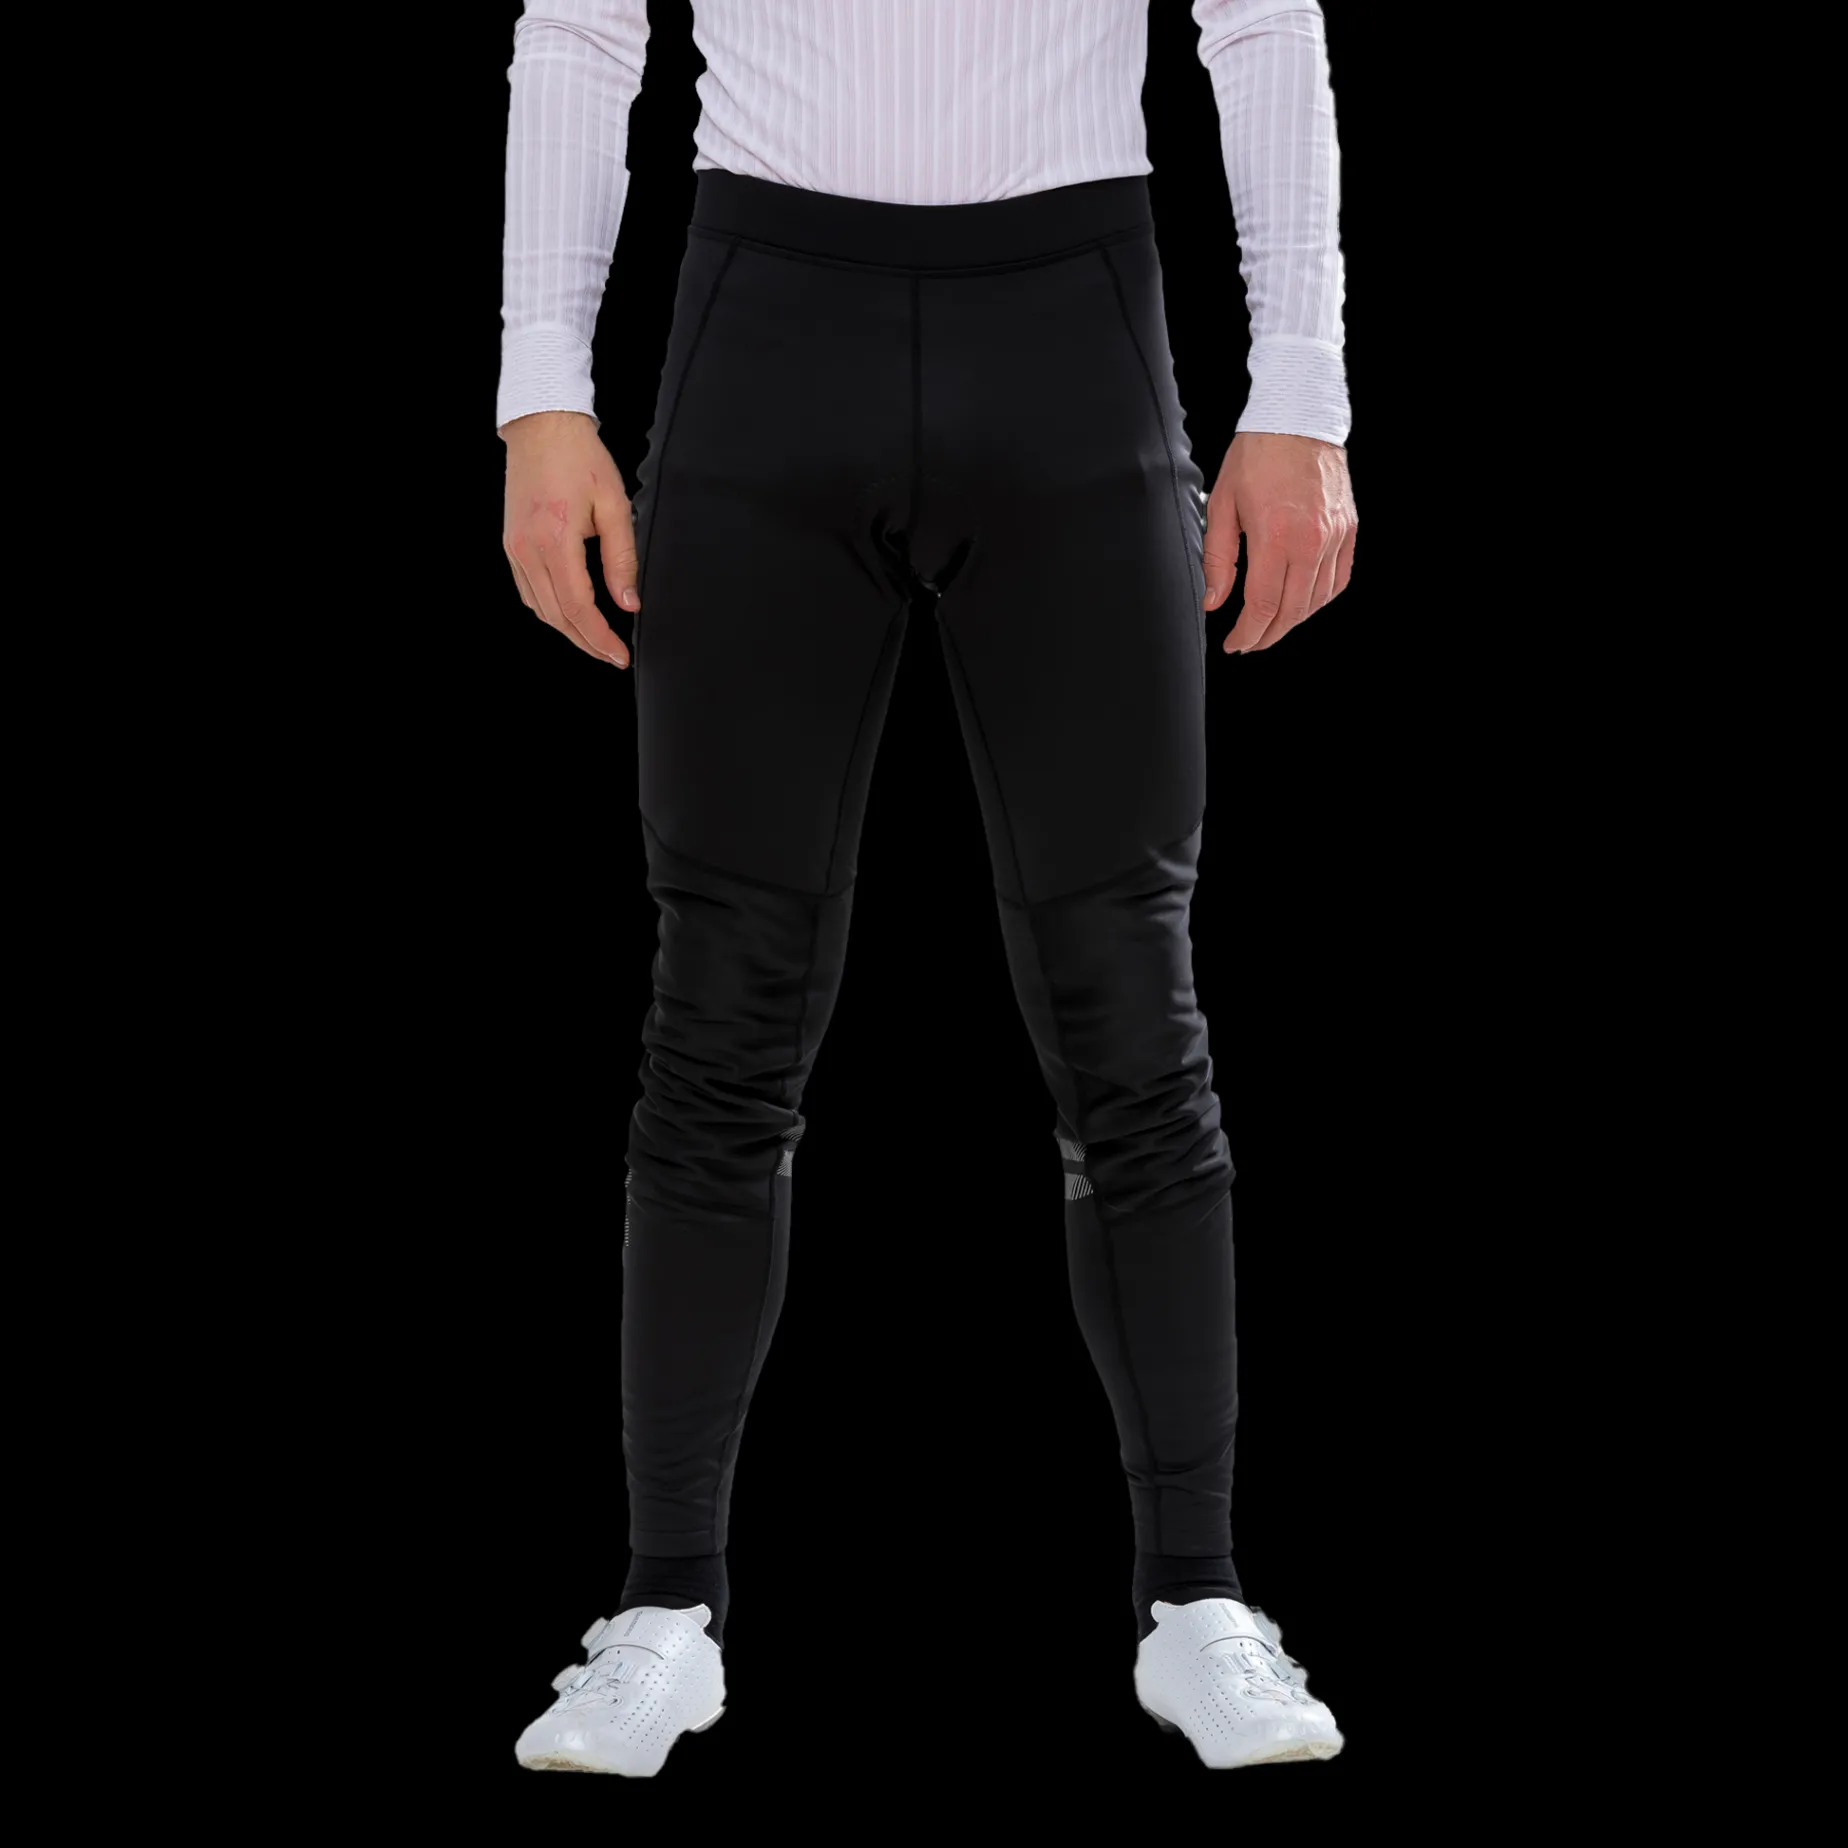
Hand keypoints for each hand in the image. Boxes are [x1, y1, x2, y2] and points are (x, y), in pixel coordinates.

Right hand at [501, 410, 637, 666]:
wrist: (543, 426)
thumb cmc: (579, 458)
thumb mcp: (614, 506)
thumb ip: (622, 559)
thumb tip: (629, 602)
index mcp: (555, 540)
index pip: (578, 608)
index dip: (600, 638)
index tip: (620, 655)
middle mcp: (528, 549)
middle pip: (557, 616)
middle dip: (587, 642)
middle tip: (613, 655)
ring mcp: (514, 549)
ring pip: (540, 609)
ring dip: (568, 630)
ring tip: (596, 640)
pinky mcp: (510, 544)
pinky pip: (528, 591)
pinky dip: (549, 610)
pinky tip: (569, 614)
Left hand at [1202, 432, 1356, 653]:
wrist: (1297, 417)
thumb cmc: (1257, 455)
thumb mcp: (1222, 505)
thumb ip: (1218, 559)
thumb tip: (1215, 602)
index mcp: (1275, 535)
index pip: (1263, 606)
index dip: (1247, 633)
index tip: (1235, 643)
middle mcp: (1310, 540)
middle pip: (1292, 611)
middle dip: (1268, 635)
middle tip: (1250, 642)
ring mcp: (1334, 535)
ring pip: (1317, 600)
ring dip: (1293, 620)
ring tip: (1272, 625)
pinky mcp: (1348, 528)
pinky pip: (1339, 579)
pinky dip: (1320, 599)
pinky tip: (1302, 603)